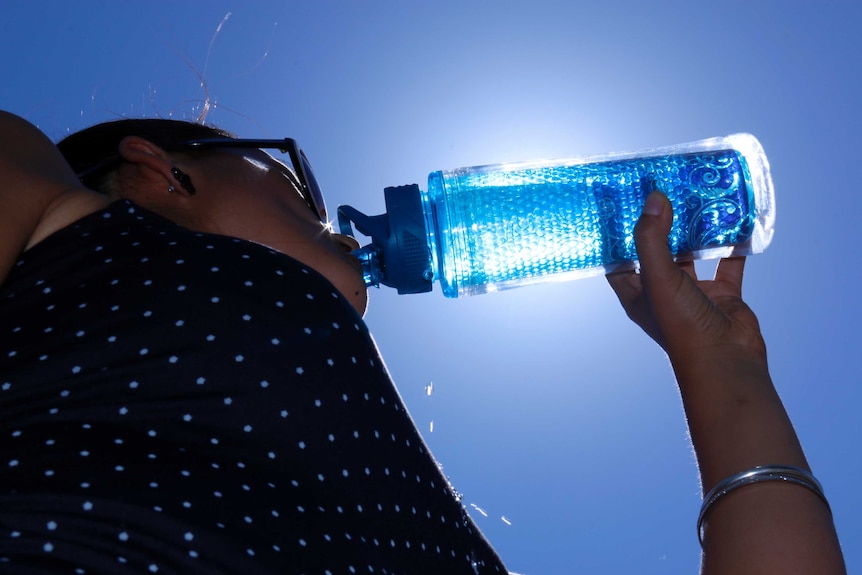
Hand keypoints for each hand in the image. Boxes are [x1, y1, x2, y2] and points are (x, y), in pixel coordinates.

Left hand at [606, 191, 766, 366]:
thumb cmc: (682, 325)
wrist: (727, 360)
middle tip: (662, 191)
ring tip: (696, 199)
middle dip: (660, 224)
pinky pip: (727, 264)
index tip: (619, 206)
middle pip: (657, 251)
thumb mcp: (659, 277)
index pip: (619, 260)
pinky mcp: (722, 295)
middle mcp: (663, 293)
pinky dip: (731, 245)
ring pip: (692, 254)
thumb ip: (653, 238)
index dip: (616, 235)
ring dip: (694, 231)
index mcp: (637, 294)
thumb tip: (654, 198)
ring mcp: (694, 294)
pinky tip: (735, 221)